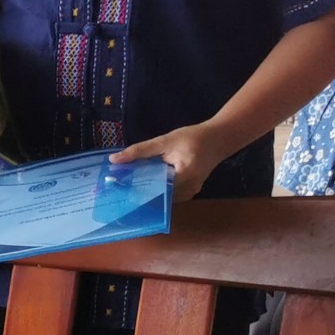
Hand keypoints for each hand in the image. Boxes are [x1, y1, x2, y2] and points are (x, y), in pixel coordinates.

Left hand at [111, 123, 230, 200]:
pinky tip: (146, 184)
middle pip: (158, 195)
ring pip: (163, 197)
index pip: (155, 188)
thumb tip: (114, 160)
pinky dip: (158, 189)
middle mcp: (188, 189)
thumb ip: (140, 151)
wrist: (219, 138)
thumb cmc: (193, 137)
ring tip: (129, 187)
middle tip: (119, 188)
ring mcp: (190, 193)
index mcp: (184, 176)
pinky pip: (170, 195)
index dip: (136, 189)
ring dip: (148, 191)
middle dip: (140, 191)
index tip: (118, 188)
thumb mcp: (165, 140)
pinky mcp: (190, 192)